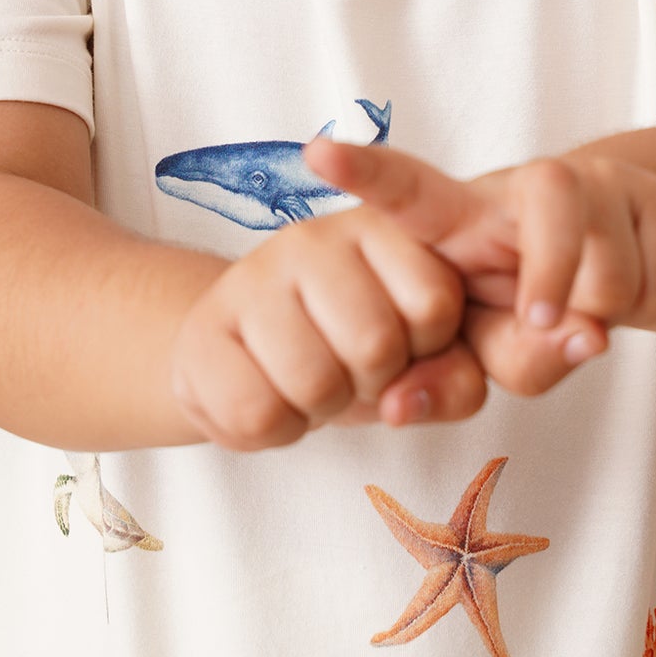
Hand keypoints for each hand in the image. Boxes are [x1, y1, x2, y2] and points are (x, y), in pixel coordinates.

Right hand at [167, 203, 485, 451]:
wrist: (250, 349)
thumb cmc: (350, 345)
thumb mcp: (419, 358)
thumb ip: (454, 380)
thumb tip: (405, 401)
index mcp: (382, 226)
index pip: (435, 300)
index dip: (427, 348)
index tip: (407, 341)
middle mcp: (315, 236)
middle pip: (375, 344)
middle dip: (371, 382)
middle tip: (349, 369)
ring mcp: (252, 275)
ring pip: (315, 382)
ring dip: (319, 409)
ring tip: (309, 381)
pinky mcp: (201, 328)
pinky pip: (255, 414)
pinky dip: (272, 430)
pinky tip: (269, 395)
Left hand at [303, 138, 655, 393]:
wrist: (619, 257)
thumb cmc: (527, 304)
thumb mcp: (500, 348)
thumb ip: (512, 360)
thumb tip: (583, 339)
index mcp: (461, 220)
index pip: (408, 191)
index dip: (366, 173)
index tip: (315, 151)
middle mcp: (524, 187)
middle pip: (550, 226)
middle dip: (557, 284)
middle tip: (546, 315)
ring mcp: (594, 184)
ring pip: (610, 274)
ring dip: (606, 312)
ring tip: (588, 304)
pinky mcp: (652, 194)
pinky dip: (651, 307)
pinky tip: (630, 292)